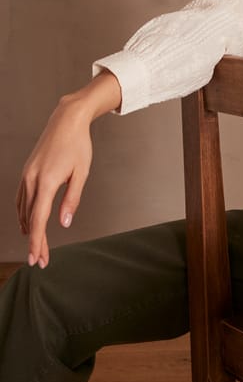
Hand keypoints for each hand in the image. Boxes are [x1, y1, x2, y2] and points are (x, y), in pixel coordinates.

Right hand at [16, 70, 120, 268]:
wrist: (67, 120)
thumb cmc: (78, 146)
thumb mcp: (81, 173)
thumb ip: (71, 200)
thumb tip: (63, 223)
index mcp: (46, 182)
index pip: (38, 220)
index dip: (37, 242)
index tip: (36, 259)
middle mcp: (32, 180)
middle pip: (29, 219)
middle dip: (34, 241)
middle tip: (39, 260)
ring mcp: (27, 175)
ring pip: (23, 209)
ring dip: (28, 229)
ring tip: (36, 246)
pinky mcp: (27, 171)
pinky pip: (21, 197)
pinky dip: (23, 213)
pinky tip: (28, 222)